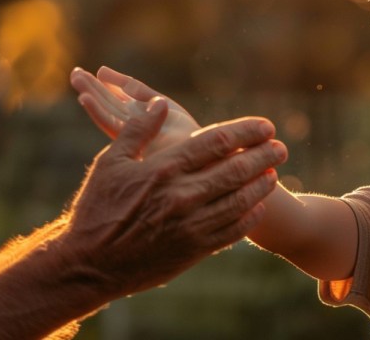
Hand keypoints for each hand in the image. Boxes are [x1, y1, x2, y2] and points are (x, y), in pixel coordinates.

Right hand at [62, 69, 287, 296]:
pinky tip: (258, 206)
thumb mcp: (110, 163)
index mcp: (163, 170)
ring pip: (239, 201)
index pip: (216, 143)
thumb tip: (160, 102)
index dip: (246, 131)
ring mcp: (190, 226)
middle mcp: (182, 197)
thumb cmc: (96, 209)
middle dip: (263, 156)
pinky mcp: (193, 251)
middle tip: (281, 147)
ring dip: (261, 185)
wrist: (88, 266)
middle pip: (235, 170)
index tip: (266, 126)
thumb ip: (138, 131)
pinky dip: (249, 217)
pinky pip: (231, 231)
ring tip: (274, 173)